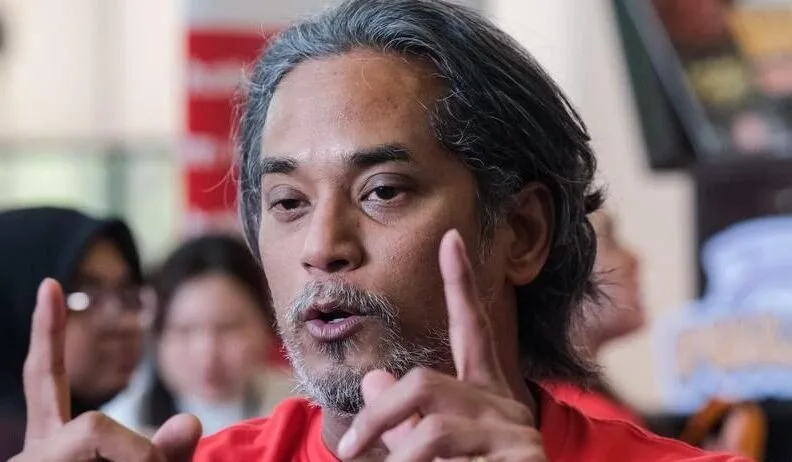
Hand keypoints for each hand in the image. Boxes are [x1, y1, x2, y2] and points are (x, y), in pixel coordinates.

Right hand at [10, 279, 202, 461]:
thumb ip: (169, 453)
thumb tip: (190, 421)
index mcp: (58, 445)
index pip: (48, 377)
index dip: (49, 333)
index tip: (51, 284)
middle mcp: (36, 449)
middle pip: (92, 415)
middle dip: (138, 448)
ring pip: (97, 425)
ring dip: (140, 460)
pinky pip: (94, 432)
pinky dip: (135, 458)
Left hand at [337, 230, 545, 461]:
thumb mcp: (429, 453)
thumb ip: (402, 421)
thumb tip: (373, 376)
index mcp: (482, 395)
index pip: (471, 330)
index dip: (460, 284)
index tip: (451, 238)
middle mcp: (503, 405)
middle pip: (423, 384)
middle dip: (377, 416)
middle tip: (348, 451)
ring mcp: (516, 433)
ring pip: (432, 429)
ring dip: (397, 459)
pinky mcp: (526, 458)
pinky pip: (452, 459)